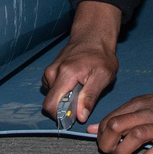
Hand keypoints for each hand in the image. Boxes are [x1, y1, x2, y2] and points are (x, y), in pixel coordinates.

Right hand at [41, 1, 121, 124]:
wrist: (93, 37)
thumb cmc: (101, 56)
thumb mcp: (103, 77)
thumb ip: (90, 97)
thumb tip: (81, 116)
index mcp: (65, 74)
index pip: (51, 104)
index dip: (61, 116)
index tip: (75, 116)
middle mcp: (52, 73)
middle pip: (49, 102)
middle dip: (63, 109)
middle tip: (81, 103)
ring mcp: (50, 71)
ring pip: (52, 96)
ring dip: (64, 100)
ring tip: (81, 90)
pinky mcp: (50, 71)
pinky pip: (53, 89)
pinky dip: (62, 92)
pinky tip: (75, 85)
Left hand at [90, 72, 152, 153]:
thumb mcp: (144, 106)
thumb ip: (120, 117)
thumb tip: (94, 129)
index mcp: (138, 104)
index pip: (110, 119)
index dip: (101, 134)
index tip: (103, 145)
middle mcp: (148, 113)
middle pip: (118, 125)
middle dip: (107, 143)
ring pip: (135, 135)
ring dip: (123, 151)